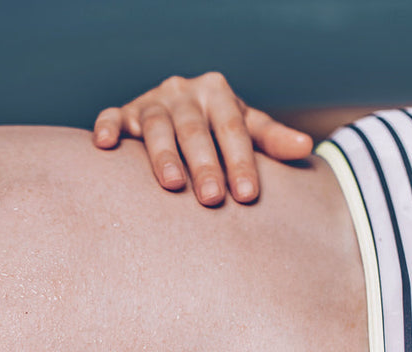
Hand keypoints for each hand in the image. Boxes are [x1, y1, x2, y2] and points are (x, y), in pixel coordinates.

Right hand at [93, 72, 312, 205]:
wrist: (179, 109)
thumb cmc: (218, 126)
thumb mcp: (246, 128)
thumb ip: (272, 138)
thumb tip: (306, 149)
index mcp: (217, 92)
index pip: (232, 129)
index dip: (241, 162)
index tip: (248, 196)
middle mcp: (183, 92)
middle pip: (195, 130)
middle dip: (205, 165)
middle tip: (213, 199)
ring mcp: (151, 101)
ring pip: (156, 126)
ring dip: (163, 155)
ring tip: (173, 185)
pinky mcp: (123, 112)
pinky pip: (111, 116)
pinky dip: (107, 127)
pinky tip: (105, 146)